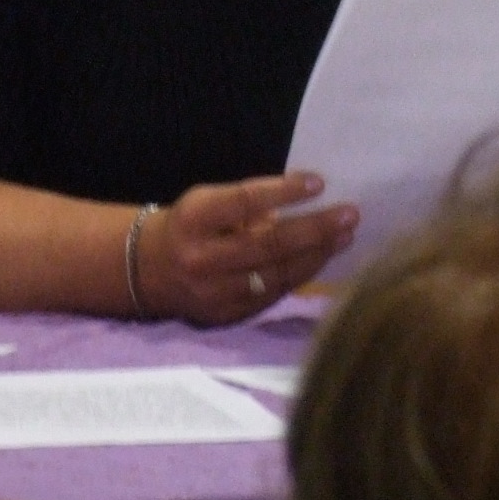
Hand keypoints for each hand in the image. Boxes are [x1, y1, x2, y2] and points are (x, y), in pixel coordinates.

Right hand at [138, 173, 356, 325]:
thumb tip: (304, 201)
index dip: (283, 192)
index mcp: (194, 220)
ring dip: (316, 255)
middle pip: (268, 245)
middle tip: (350, 215)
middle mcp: (201, 259)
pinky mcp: (225, 317)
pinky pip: (271, 296)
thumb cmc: (188, 225)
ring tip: (345, 236)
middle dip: (315, 230)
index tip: (319, 182)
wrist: (147, 271)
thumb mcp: (207, 201)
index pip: (244, 202)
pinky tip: (321, 259)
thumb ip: (248, 204)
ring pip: (275, 275)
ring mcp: (214, 294)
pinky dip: (299, 275)